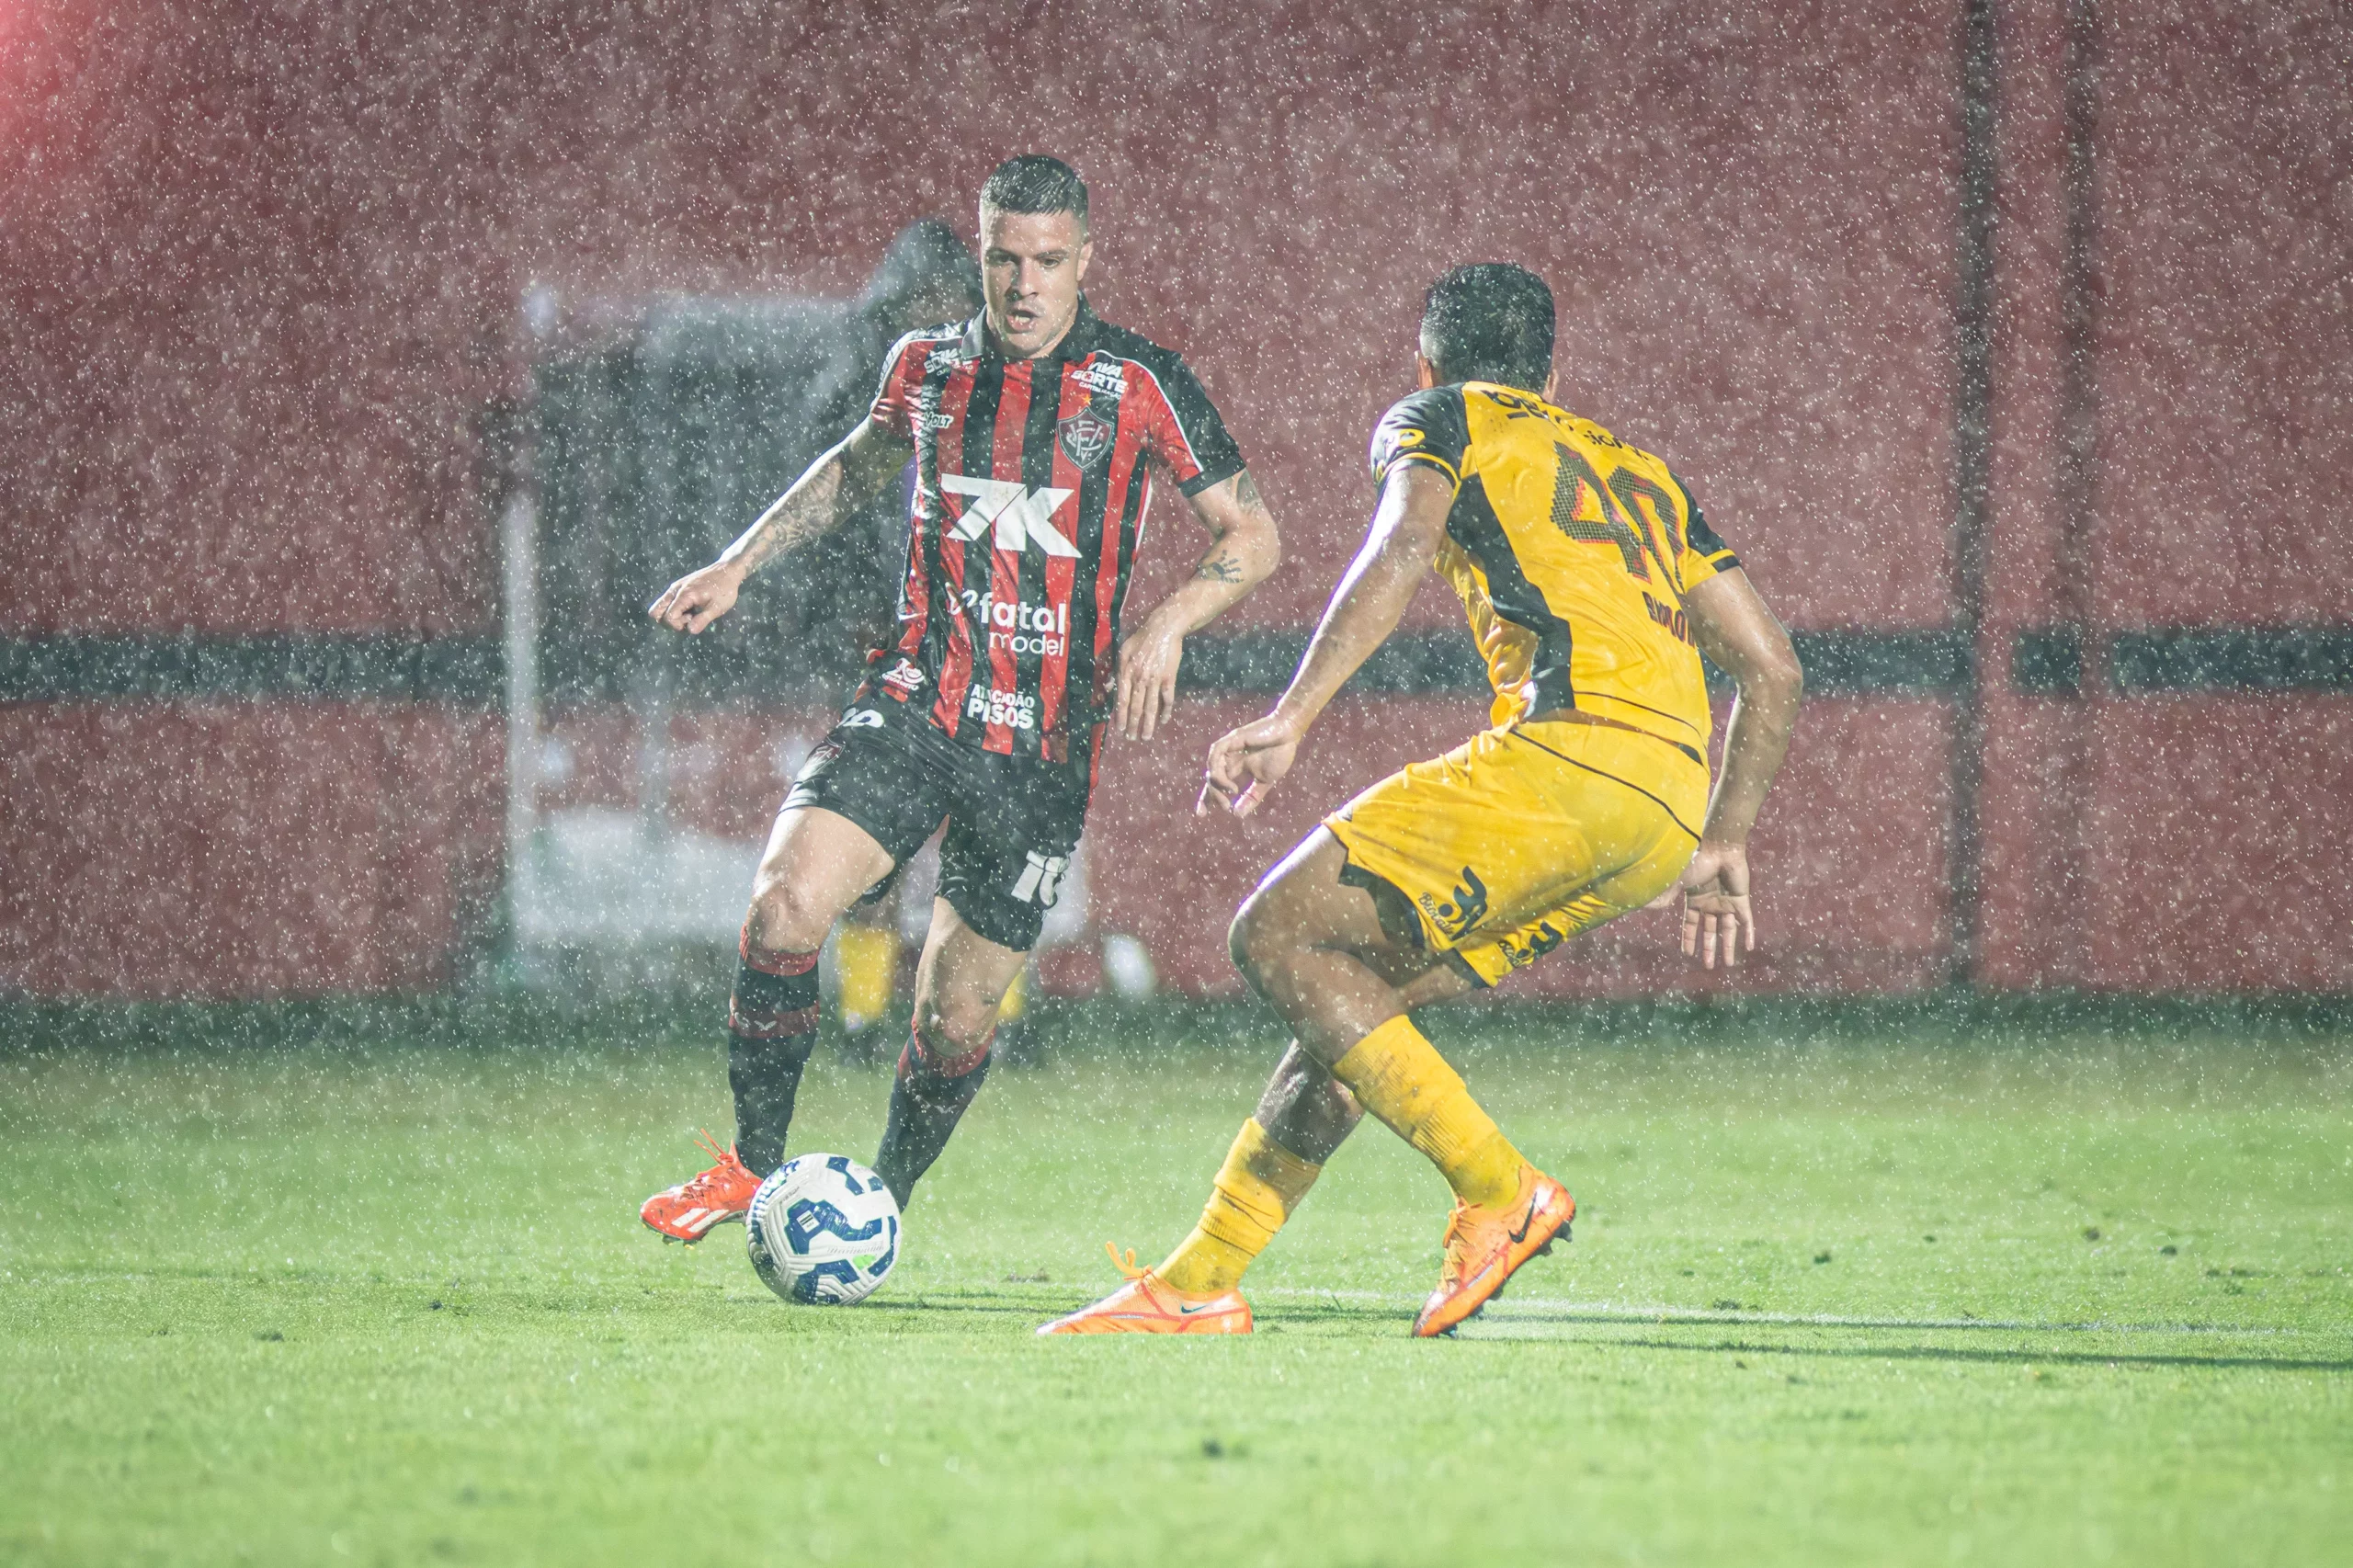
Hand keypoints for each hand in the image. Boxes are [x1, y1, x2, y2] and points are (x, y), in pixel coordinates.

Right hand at [648, 561, 743, 633]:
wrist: (727, 570)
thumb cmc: (725, 589)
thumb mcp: (718, 607)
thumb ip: (703, 620)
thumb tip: (690, 631)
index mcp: (684, 595)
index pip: (668, 617)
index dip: (678, 625)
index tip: (693, 621)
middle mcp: (675, 590)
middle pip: (655, 612)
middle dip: (669, 622)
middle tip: (689, 619)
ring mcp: (675, 588)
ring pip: (660, 607)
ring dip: (673, 616)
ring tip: (692, 614)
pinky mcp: (678, 587)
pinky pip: (667, 602)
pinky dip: (676, 609)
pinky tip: (692, 608)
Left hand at [1115, 609, 1186, 739]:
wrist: (1164, 629)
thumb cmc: (1142, 639)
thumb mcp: (1123, 651)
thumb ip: (1116, 671)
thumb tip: (1107, 688)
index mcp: (1127, 672)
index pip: (1122, 699)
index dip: (1120, 716)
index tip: (1119, 729)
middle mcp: (1140, 678)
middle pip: (1135, 707)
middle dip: (1133, 725)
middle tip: (1131, 738)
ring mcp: (1155, 679)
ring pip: (1151, 707)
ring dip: (1148, 724)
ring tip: (1146, 737)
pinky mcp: (1169, 678)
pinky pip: (1167, 699)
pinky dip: (1166, 711)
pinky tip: (1164, 721)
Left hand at [1198, 710, 1305, 817]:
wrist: (1289, 732)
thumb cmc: (1279, 753)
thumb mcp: (1264, 781)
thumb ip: (1251, 797)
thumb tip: (1237, 815)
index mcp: (1235, 767)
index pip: (1215, 784)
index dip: (1206, 798)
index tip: (1201, 814)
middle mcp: (1228, 758)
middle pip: (1210, 778)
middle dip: (1213, 795)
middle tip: (1225, 807)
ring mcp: (1229, 747)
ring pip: (1211, 767)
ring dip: (1217, 783)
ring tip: (1231, 792)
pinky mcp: (1233, 737)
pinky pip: (1216, 752)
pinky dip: (1218, 768)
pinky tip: (1229, 781)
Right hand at [1678, 840, 1753, 969]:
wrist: (1720, 848)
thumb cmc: (1697, 861)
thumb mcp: (1679, 881)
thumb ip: (1667, 895)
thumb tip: (1648, 906)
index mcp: (1696, 900)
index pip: (1691, 924)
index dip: (1689, 939)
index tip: (1688, 954)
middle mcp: (1712, 904)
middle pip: (1710, 931)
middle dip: (1709, 948)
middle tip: (1708, 966)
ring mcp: (1728, 902)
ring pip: (1729, 930)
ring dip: (1728, 946)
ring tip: (1728, 964)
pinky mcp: (1742, 900)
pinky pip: (1747, 921)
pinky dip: (1749, 934)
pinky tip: (1750, 947)